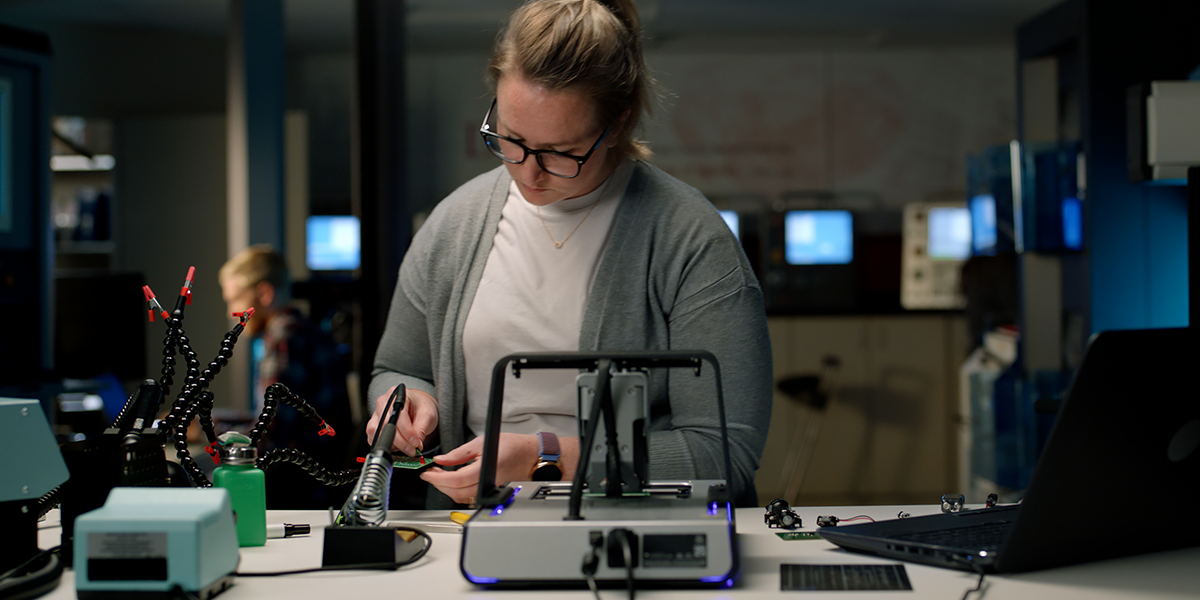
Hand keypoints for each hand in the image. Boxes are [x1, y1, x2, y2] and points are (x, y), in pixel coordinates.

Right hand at [364, 386, 438, 455]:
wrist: (416, 406)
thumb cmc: (421, 407)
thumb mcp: (428, 415)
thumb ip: (421, 428)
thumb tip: (416, 444)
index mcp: (398, 395)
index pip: (399, 415)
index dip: (407, 432)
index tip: (416, 443)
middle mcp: (384, 402)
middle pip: (386, 424)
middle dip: (401, 441)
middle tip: (413, 450)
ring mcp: (376, 414)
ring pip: (376, 432)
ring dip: (391, 444)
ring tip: (406, 449)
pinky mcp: (374, 425)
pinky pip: (372, 437)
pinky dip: (383, 445)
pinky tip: (397, 447)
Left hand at [420, 433, 537, 504]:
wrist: (530, 456)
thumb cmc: (513, 447)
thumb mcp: (482, 442)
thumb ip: (459, 453)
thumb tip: (441, 459)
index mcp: (486, 469)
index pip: (456, 479)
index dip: (438, 478)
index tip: (427, 473)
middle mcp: (488, 483)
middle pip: (456, 492)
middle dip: (439, 484)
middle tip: (429, 473)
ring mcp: (489, 490)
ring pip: (462, 497)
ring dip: (446, 488)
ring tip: (438, 475)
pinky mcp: (489, 492)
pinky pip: (469, 496)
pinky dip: (456, 490)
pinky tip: (451, 480)